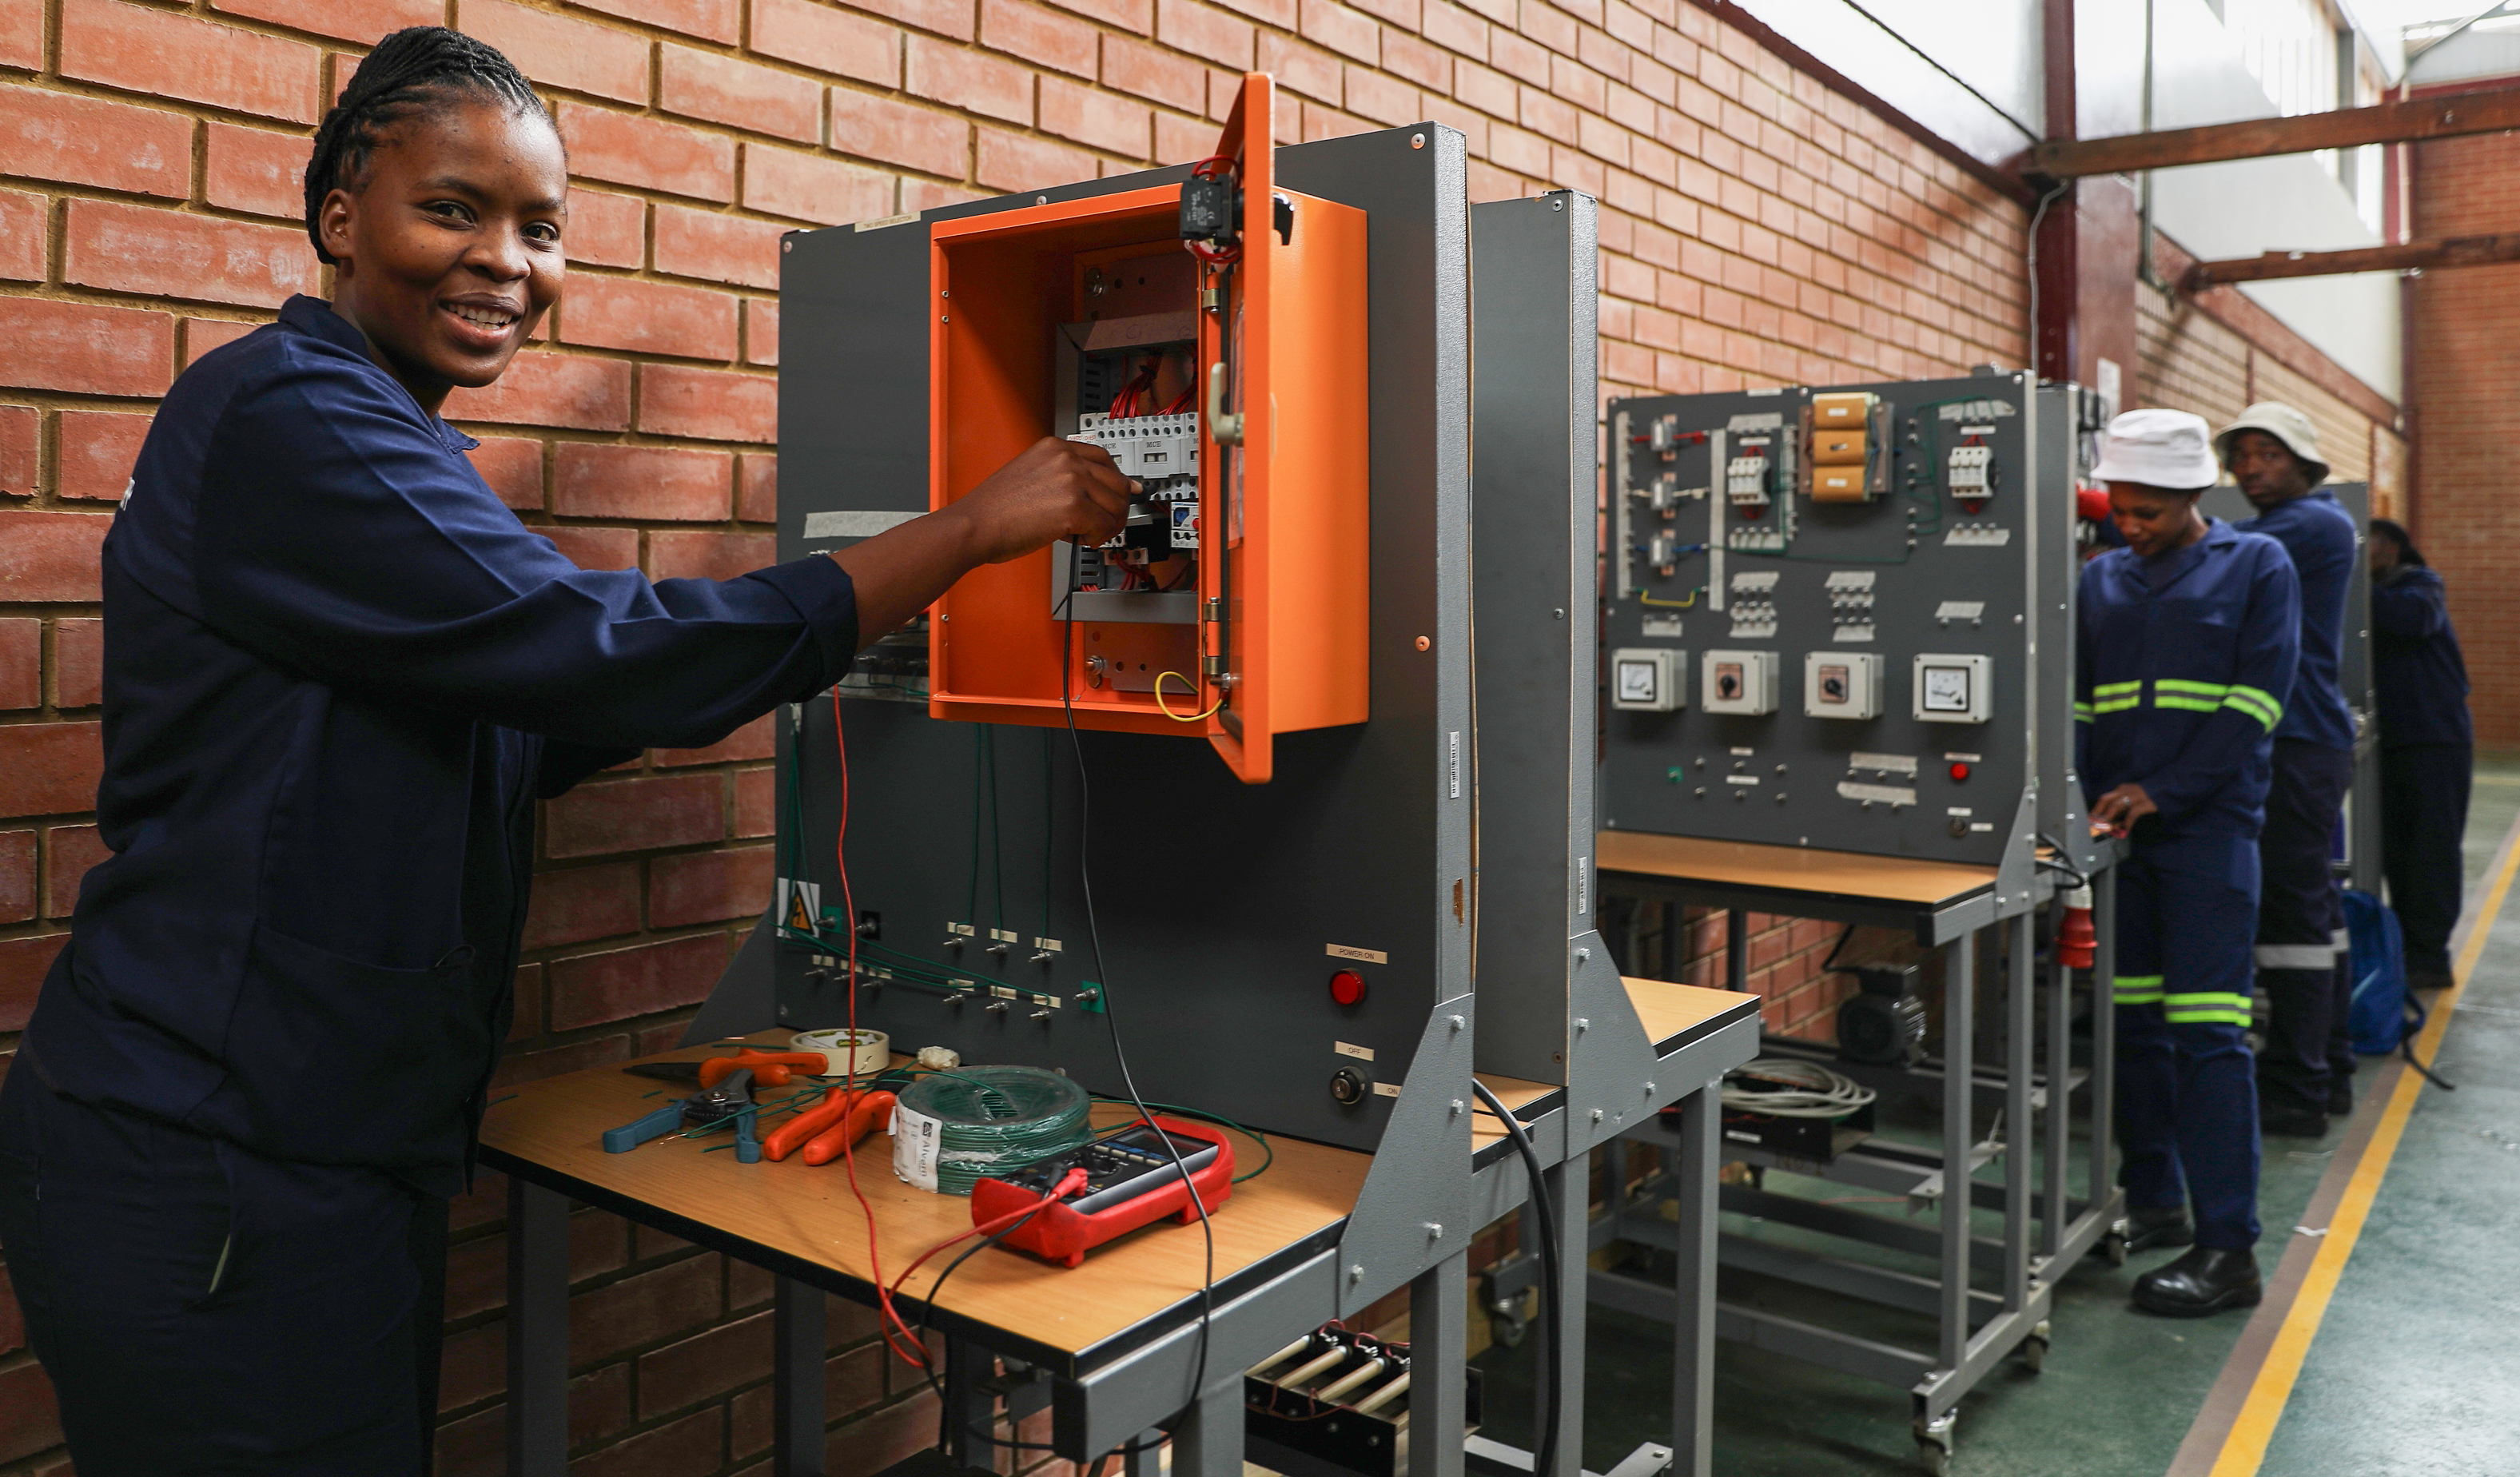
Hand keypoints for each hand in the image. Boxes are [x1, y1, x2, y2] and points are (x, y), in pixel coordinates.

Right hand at [832, 437, 1135, 638]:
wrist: (974, 526)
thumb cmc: (993, 510)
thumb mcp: (1029, 475)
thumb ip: (1061, 477)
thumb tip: (1093, 493)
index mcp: (1054, 447)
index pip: (1103, 458)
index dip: (1117, 480)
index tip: (1126, 491)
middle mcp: (1065, 458)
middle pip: (1117, 481)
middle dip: (1116, 507)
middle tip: (1105, 524)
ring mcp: (1071, 480)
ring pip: (1116, 504)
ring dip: (1109, 524)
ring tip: (1089, 534)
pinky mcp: (1074, 506)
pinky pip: (1106, 524)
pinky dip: (1099, 536)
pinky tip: (1083, 539)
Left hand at [2088, 783, 2155, 835]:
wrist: (2168, 791)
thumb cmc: (2146, 800)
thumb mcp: (2131, 802)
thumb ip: (2120, 811)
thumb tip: (2109, 824)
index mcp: (2122, 789)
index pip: (2104, 799)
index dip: (2096, 810)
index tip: (2090, 821)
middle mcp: (2127, 790)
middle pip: (2107, 800)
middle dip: (2099, 813)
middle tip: (2094, 825)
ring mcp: (2137, 795)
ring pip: (2117, 805)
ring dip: (2109, 817)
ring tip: (2105, 828)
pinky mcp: (2147, 803)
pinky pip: (2133, 812)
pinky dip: (2127, 822)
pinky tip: (2125, 830)